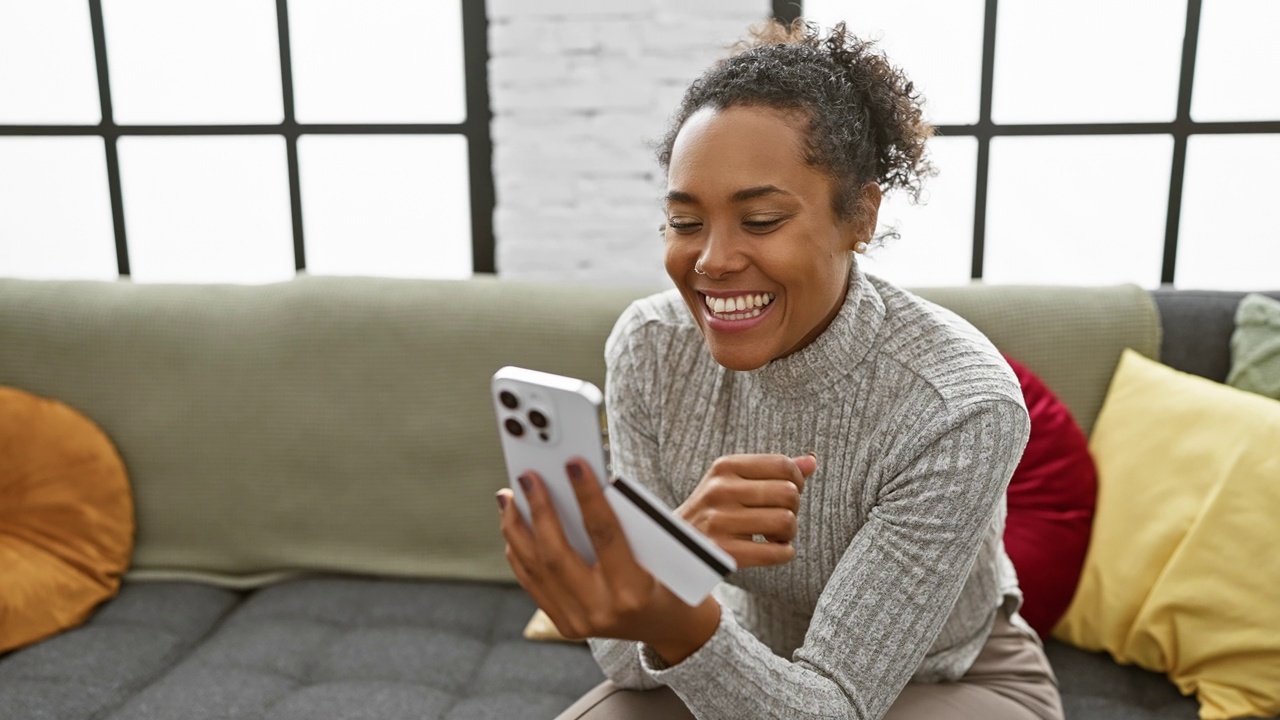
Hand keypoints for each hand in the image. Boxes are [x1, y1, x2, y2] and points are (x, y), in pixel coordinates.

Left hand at [497, 458, 720, 663]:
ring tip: (508, 497)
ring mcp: (579, 621)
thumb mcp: (665, 551)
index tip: (573, 463)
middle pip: (556, 553)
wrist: (670, 627)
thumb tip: (586, 482)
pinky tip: (514, 525)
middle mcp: (602, 610)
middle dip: (538, 509)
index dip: (587, 495)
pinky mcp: (565, 624)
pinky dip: (519, 550)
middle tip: (527, 477)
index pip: (603, 534)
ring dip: (517, 527)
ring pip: (535, 568)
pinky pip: (532, 582)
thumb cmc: (672, 581)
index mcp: (633, 591)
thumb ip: (629, 522)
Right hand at [676, 453, 816, 567]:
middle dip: (793, 510)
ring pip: (786, 521)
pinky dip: (784, 554)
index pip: (783, 465)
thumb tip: (812, 461)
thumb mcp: (734, 483)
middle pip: (789, 493)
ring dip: (788, 534)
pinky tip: (771, 551)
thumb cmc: (713, 513)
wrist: (675, 548)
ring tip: (772, 536)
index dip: (797, 482)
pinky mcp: (724, 553)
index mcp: (724, 467)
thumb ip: (773, 471)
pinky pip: (777, 552)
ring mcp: (719, 522)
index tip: (786, 496)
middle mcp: (720, 490)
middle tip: (777, 519)